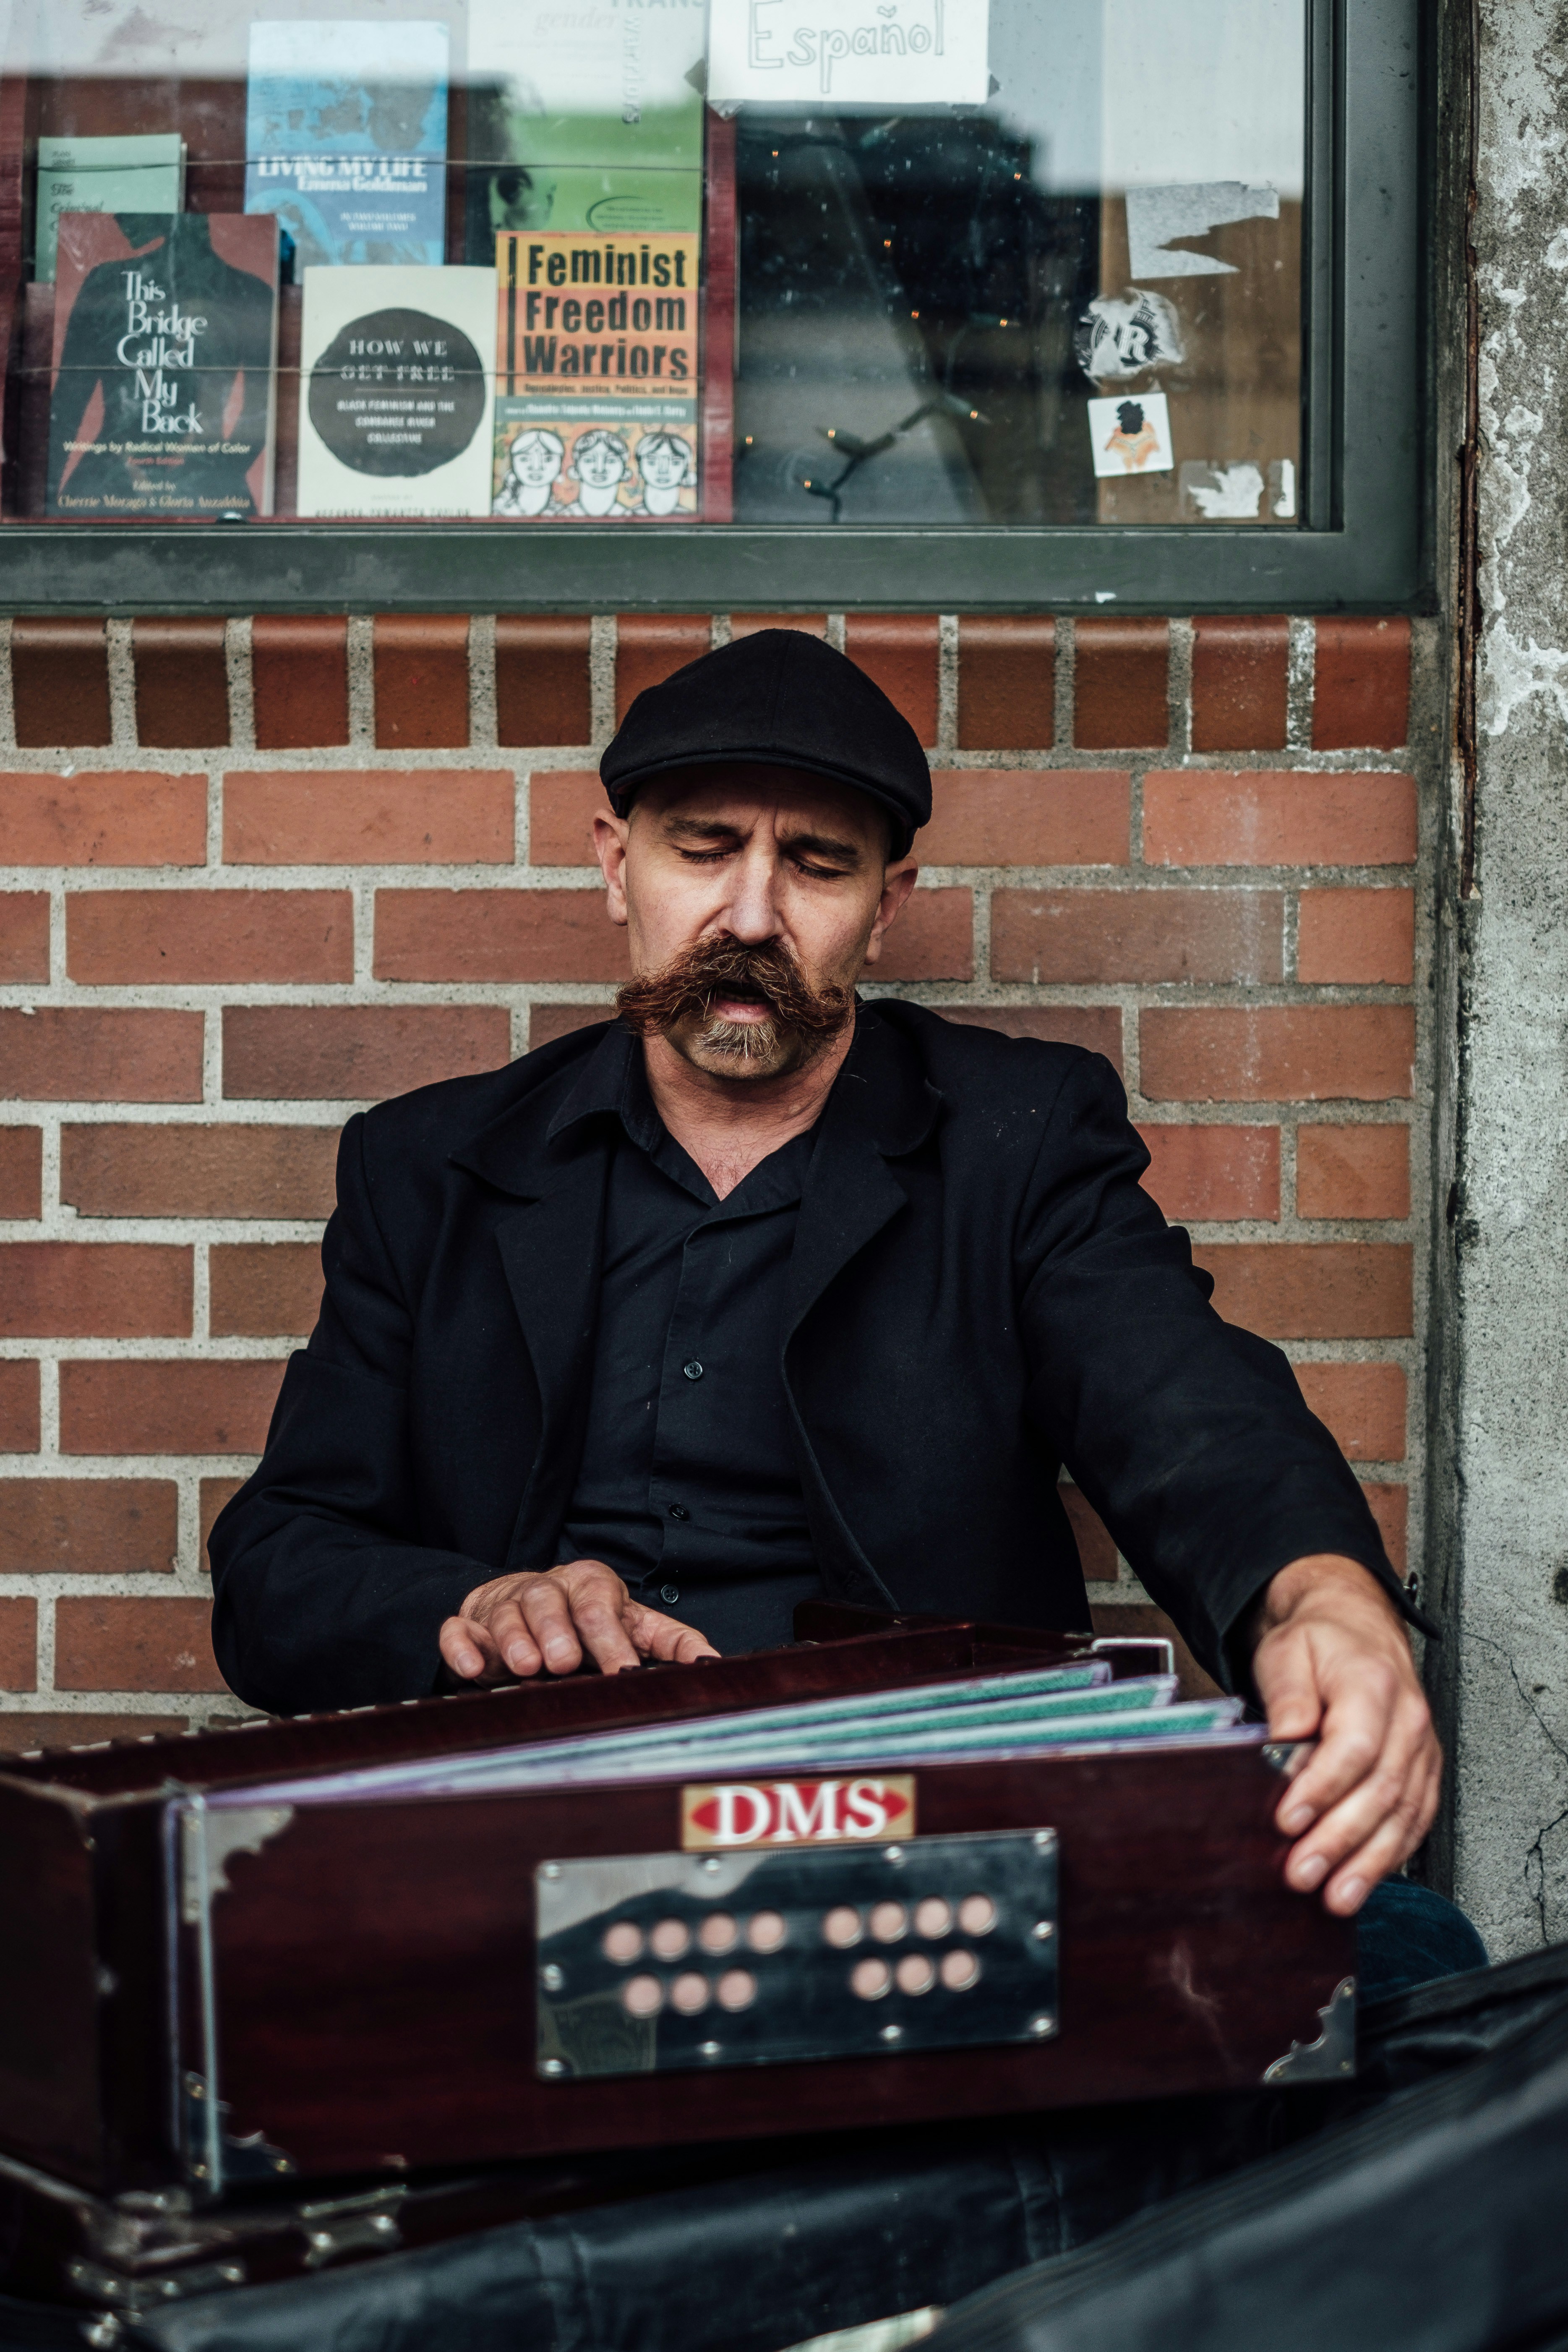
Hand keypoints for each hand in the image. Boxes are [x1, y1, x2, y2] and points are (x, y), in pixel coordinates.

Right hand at [439, 1559, 719, 1683]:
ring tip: (527, 1666)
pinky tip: (472, 1670)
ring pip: (507, 1613)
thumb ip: (672, 1643)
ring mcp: (505, 1606)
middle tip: (564, 1663)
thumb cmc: (589, 1622)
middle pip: (549, 1600)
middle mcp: (547, 1590)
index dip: (611, 1636)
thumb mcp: (636, 1625)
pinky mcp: (472, 1625)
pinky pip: (460, 1631)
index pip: (600, 1604)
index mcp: (590, 1585)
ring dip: (515, 1639)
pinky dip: (463, 1647)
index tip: (622, 1670)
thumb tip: (713, 1665)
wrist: (531, 1605)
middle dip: (556, 1630)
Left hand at [1251, 1553, 1440, 1914]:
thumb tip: (1284, 1743)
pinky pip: (1414, 1820)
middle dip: (1339, 1840)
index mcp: (1373, 1684)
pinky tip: (1366, 1880)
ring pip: (1402, 1815)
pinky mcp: (1422, 1772)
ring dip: (1369, 1863)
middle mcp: (1407, 1721)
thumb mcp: (1286, 1653)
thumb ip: (1287, 1698)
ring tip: (1337, 1897)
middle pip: (1379, 1790)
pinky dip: (1391, 1855)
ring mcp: (1420, 1750)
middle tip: (1303, 1873)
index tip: (1287, 1820)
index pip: (1352, 1747)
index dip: (1320, 1789)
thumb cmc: (1319, 1642)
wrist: (1354, 1627)